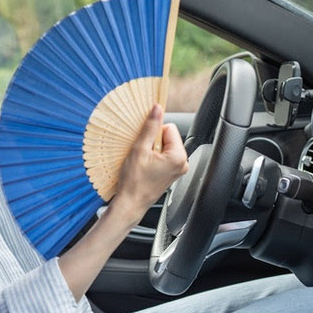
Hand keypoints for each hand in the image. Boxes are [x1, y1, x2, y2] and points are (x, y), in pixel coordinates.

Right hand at [111, 104, 188, 224]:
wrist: (130, 203)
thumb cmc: (134, 182)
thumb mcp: (140, 149)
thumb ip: (150, 127)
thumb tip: (157, 109)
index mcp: (178, 156)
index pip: (169, 128)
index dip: (154, 133)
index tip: (144, 142)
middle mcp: (182, 163)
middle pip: (168, 137)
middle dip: (153, 141)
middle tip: (142, 154)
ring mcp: (177, 169)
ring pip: (164, 146)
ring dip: (152, 149)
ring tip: (142, 161)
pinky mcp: (171, 173)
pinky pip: (163, 156)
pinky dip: (153, 157)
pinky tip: (144, 166)